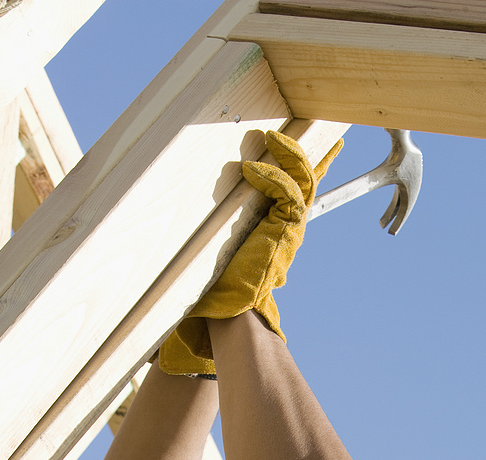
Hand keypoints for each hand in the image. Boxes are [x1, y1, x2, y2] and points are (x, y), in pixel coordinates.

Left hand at [160, 131, 341, 374]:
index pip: (292, 188)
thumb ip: (210, 224)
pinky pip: (288, 194)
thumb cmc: (213, 285)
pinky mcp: (285, 233)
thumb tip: (177, 205)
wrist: (225, 314)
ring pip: (303, 181)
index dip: (299, 164)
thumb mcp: (212, 243)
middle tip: (307, 121)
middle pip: (307, 179)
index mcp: (272, 228)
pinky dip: (273, 177)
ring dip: (290, 154)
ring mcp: (288, 230)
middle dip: (308, 150)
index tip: (303, 138)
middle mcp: (285, 227)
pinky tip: (251, 168)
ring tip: (271, 136)